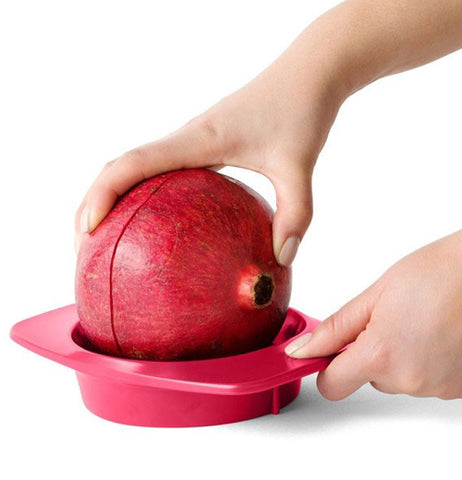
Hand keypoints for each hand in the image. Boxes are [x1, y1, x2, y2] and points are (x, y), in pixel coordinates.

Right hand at [74, 50, 343, 264]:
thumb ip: (295, 214)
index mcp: (198, 140)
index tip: (87, 229)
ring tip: (107, 240)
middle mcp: (186, 138)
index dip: (102, 193)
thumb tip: (281, 260)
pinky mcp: (203, 145)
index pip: (134, 163)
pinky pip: (161, 170)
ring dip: (113, 197)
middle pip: (121, 167)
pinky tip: (156, 221)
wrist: (309, 72)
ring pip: (136, 167)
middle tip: (87, 248)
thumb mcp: (299, 166)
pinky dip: (143, 193)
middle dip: (94, 203)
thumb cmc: (301, 110)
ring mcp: (192, 141)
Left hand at [285, 230, 461, 399]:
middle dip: (369, 351)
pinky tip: (435, 334)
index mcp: (382, 355)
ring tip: (418, 322)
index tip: (328, 351)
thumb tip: (302, 351)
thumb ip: (335, 330)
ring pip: (396, 377)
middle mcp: (411, 380)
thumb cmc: (438, 274)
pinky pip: (424, 378)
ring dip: (399, 355)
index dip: (325, 367)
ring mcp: (438, 387)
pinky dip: (423, 360)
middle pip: (366, 377)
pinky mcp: (458, 389)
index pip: (331, 386)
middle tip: (388, 319)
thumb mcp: (375, 296)